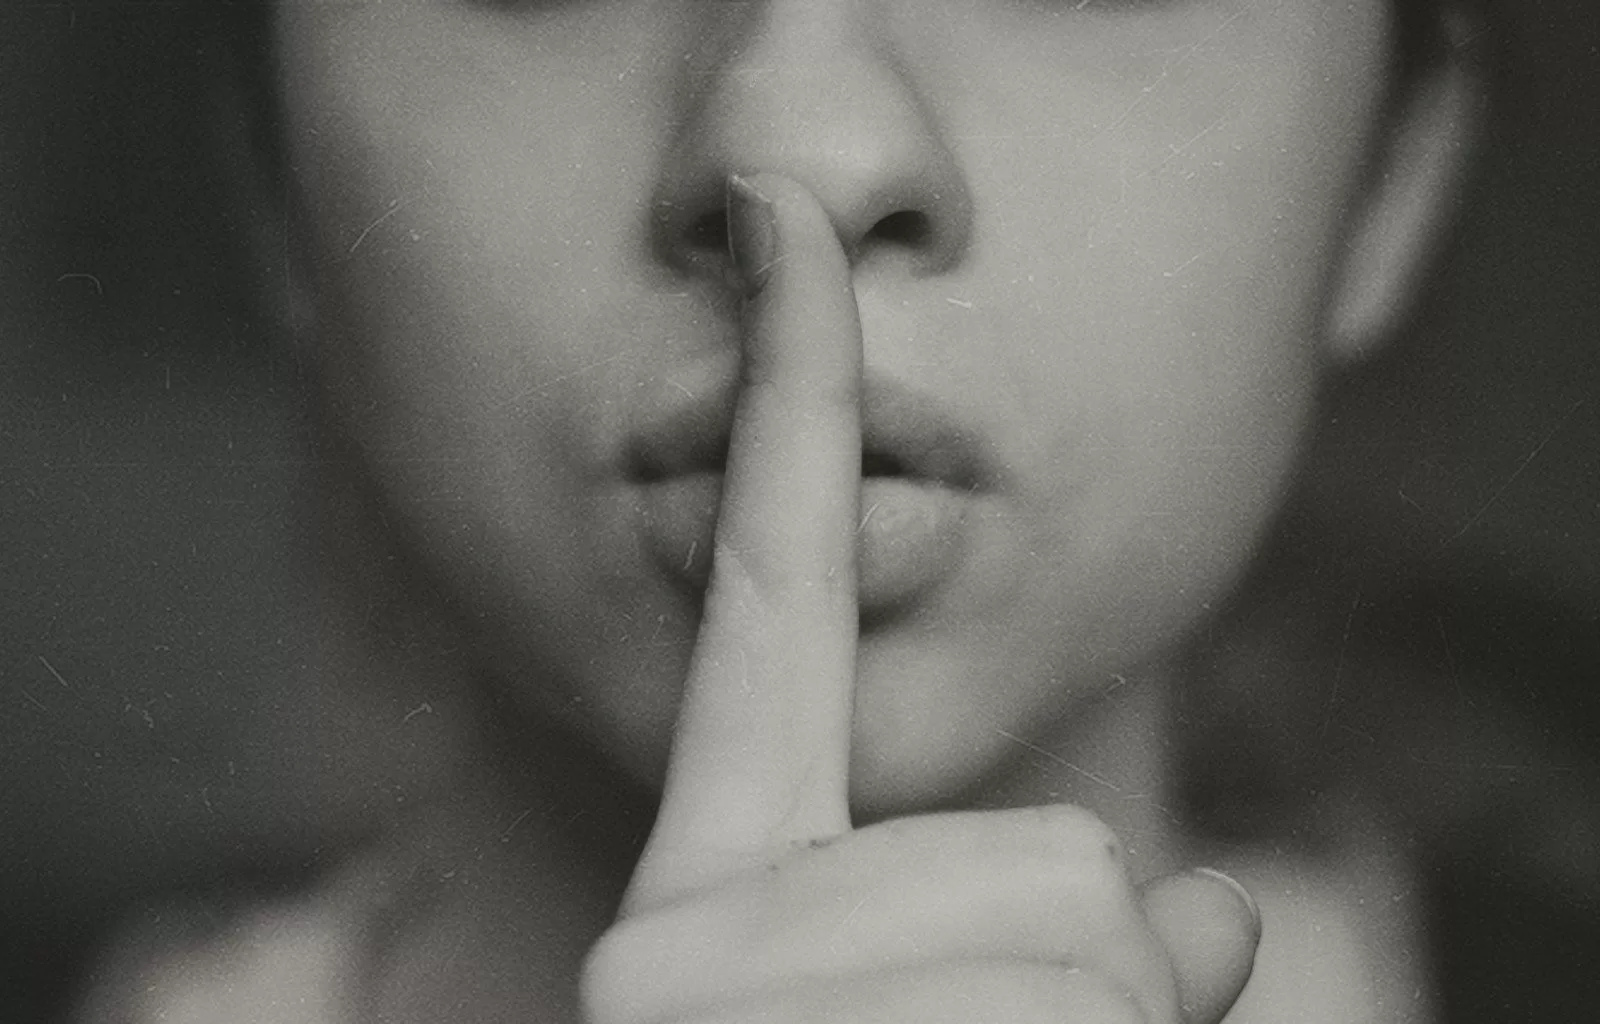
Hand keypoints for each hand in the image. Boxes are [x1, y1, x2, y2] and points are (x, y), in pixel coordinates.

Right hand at [581, 173, 1258, 1023]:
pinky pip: (1107, 988)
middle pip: (1048, 841)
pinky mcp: (745, 1014)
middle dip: (1084, 967)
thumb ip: (1071, 937)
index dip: (788, 402)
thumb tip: (1226, 909)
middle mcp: (683, 926)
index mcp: (713, 890)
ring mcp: (716, 980)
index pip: (769, 596)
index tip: (781, 226)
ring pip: (1091, 913)